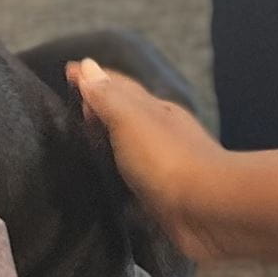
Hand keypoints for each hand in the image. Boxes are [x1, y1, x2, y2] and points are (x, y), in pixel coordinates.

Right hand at [70, 59, 239, 262]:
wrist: (210, 210)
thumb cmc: (168, 159)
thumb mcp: (131, 119)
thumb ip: (108, 96)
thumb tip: (87, 66)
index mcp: (154, 109)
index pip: (118, 86)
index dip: (92, 78)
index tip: (67, 72)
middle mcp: (160, 133)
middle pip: (125, 114)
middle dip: (99, 108)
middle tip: (71, 107)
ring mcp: (164, 167)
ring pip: (129, 148)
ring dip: (109, 143)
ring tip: (82, 145)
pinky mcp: (164, 198)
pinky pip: (135, 181)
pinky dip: (120, 177)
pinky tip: (108, 185)